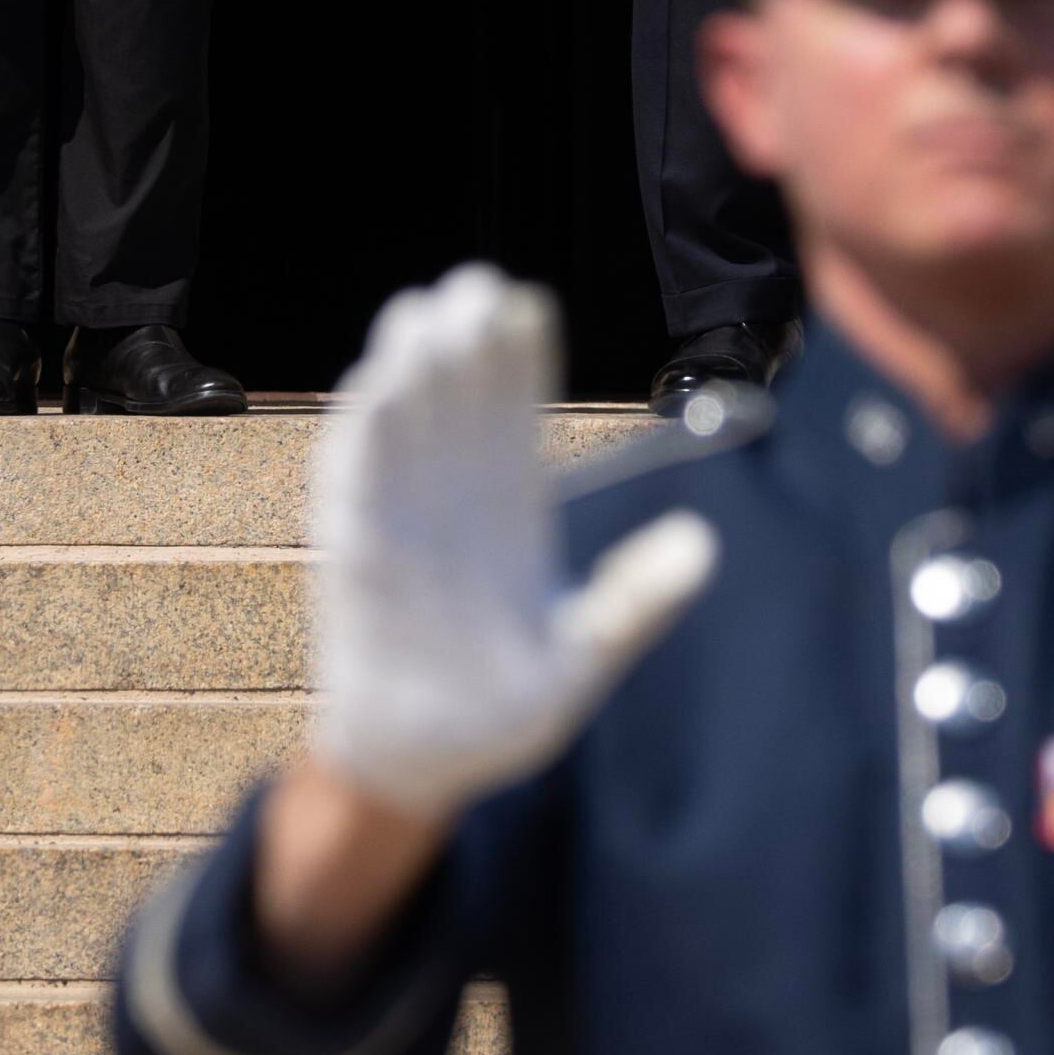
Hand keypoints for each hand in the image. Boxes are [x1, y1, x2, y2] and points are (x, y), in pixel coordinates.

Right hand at [303, 264, 721, 821]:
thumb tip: (700, 545)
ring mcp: (398, 528)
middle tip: (472, 285)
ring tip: (418, 320)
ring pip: (400, 434)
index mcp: (509, 515)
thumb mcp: (581, 656)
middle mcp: (451, 506)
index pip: (514, 418)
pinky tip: (369, 397)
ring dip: (405, 378)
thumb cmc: (502, 711)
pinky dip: (359, 445)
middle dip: (462, 345)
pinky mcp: (354, 563)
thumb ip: (631, 603)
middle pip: (455, 407)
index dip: (517, 360)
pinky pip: (352, 493)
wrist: (421, 770)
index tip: (525, 304)